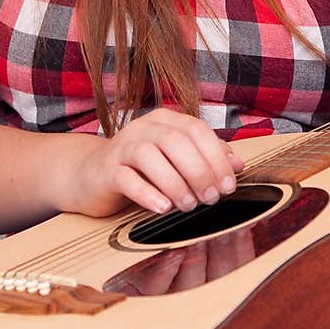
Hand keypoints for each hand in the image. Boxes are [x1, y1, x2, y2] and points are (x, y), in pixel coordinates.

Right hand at [71, 108, 244, 218]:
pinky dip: (148, 194)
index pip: (197, 130)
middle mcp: (143, 127)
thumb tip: (237, 165)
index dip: (216, 157)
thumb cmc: (141, 169)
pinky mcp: (106, 170)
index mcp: (165, 120)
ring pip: (151, 157)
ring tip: (189, 206)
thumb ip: (206, 157)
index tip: (228, 185)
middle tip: (211, 199)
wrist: (91, 175)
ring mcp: (122, 146)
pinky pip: (127, 178)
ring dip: (176, 184)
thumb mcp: (176, 160)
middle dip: (199, 172)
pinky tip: (163, 208)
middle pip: (177, 142)